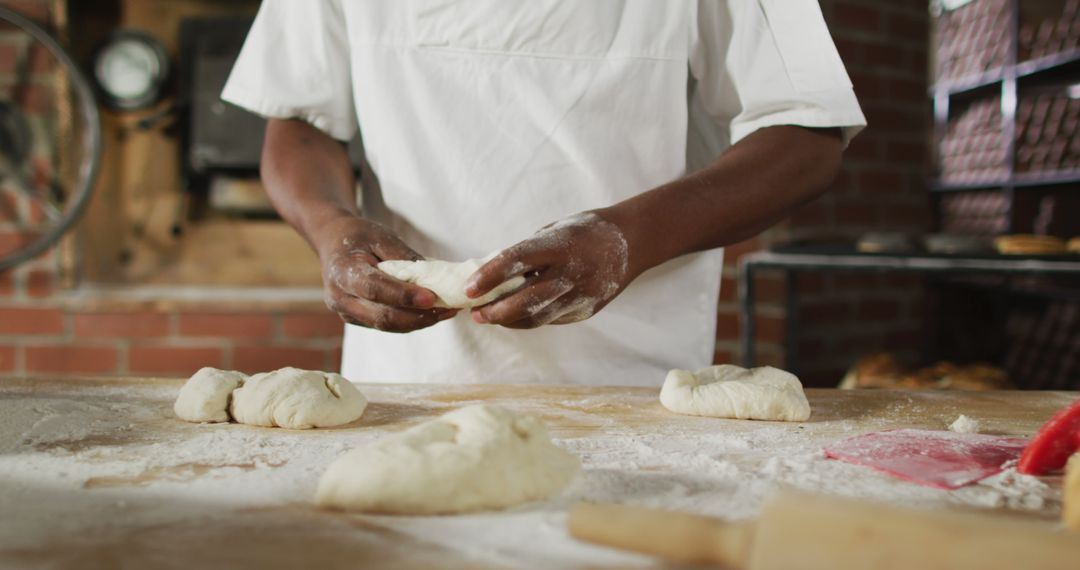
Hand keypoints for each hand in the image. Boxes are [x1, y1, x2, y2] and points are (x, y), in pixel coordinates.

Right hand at [315, 216, 457, 331]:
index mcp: (342, 271)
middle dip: (417, 316)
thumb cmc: (358, 236)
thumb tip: (435, 278)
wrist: (332, 242)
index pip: (375, 289)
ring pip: (385, 325)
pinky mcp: (355, 319)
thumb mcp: (381, 236)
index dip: (404, 296)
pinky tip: (431, 314)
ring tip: (445, 313)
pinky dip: (409, 322)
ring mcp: (346, 312)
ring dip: (418, 322)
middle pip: (381, 316)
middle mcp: (340, 297)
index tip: (432, 297)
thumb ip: (404, 258)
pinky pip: (384, 325)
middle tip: (447, 310)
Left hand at [464, 211, 631, 328]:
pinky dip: (529, 319)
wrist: (633, 242)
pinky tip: (514, 317)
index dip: (489, 276)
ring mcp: (580, 295)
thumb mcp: (556, 230)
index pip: (517, 261)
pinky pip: (551, 319)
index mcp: (560, 245)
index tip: (469, 288)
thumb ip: (529, 250)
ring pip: (537, 317)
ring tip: (489, 318)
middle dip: (496, 311)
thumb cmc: (586, 230)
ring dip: (508, 320)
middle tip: (475, 313)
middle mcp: (571, 273)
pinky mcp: (585, 310)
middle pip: (526, 300)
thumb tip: (495, 270)